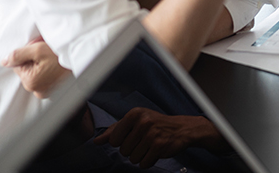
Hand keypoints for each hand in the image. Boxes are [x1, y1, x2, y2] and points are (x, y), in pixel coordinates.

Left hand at [3, 37, 71, 98]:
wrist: (84, 56)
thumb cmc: (64, 54)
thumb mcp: (38, 49)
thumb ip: (18, 55)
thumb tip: (4, 61)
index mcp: (31, 82)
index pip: (18, 66)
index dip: (27, 55)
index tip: (39, 50)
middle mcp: (39, 91)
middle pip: (28, 71)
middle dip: (35, 61)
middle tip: (48, 53)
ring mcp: (48, 93)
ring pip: (38, 75)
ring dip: (43, 66)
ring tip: (55, 59)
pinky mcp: (56, 91)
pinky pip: (47, 80)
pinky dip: (51, 73)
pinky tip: (58, 66)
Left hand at [94, 109, 225, 166]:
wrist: (182, 128)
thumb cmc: (155, 124)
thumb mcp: (135, 122)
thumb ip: (114, 131)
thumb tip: (96, 141)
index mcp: (134, 114)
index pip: (113, 139)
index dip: (121, 142)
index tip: (133, 135)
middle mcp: (143, 122)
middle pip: (123, 150)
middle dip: (132, 150)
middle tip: (145, 140)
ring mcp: (152, 134)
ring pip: (133, 159)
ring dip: (141, 156)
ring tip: (150, 146)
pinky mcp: (160, 146)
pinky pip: (144, 164)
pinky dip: (149, 161)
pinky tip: (156, 151)